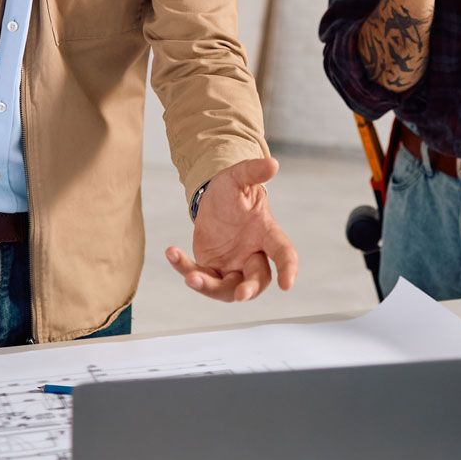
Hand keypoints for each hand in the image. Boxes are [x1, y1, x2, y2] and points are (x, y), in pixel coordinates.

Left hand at [165, 157, 299, 302]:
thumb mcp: (239, 177)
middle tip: (241, 295)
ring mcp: (231, 265)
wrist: (212, 199)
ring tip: (192, 278)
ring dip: (210, 287)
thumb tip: (272, 164)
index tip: (287, 285)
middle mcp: (252, 254)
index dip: (288, 269)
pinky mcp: (210, 268)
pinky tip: (172, 252)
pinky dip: (184, 268)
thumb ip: (253, 171)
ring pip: (227, 288)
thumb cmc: (232, 190)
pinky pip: (199, 276)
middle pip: (256, 279)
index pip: (283, 253)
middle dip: (249, 289)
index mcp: (266, 234)